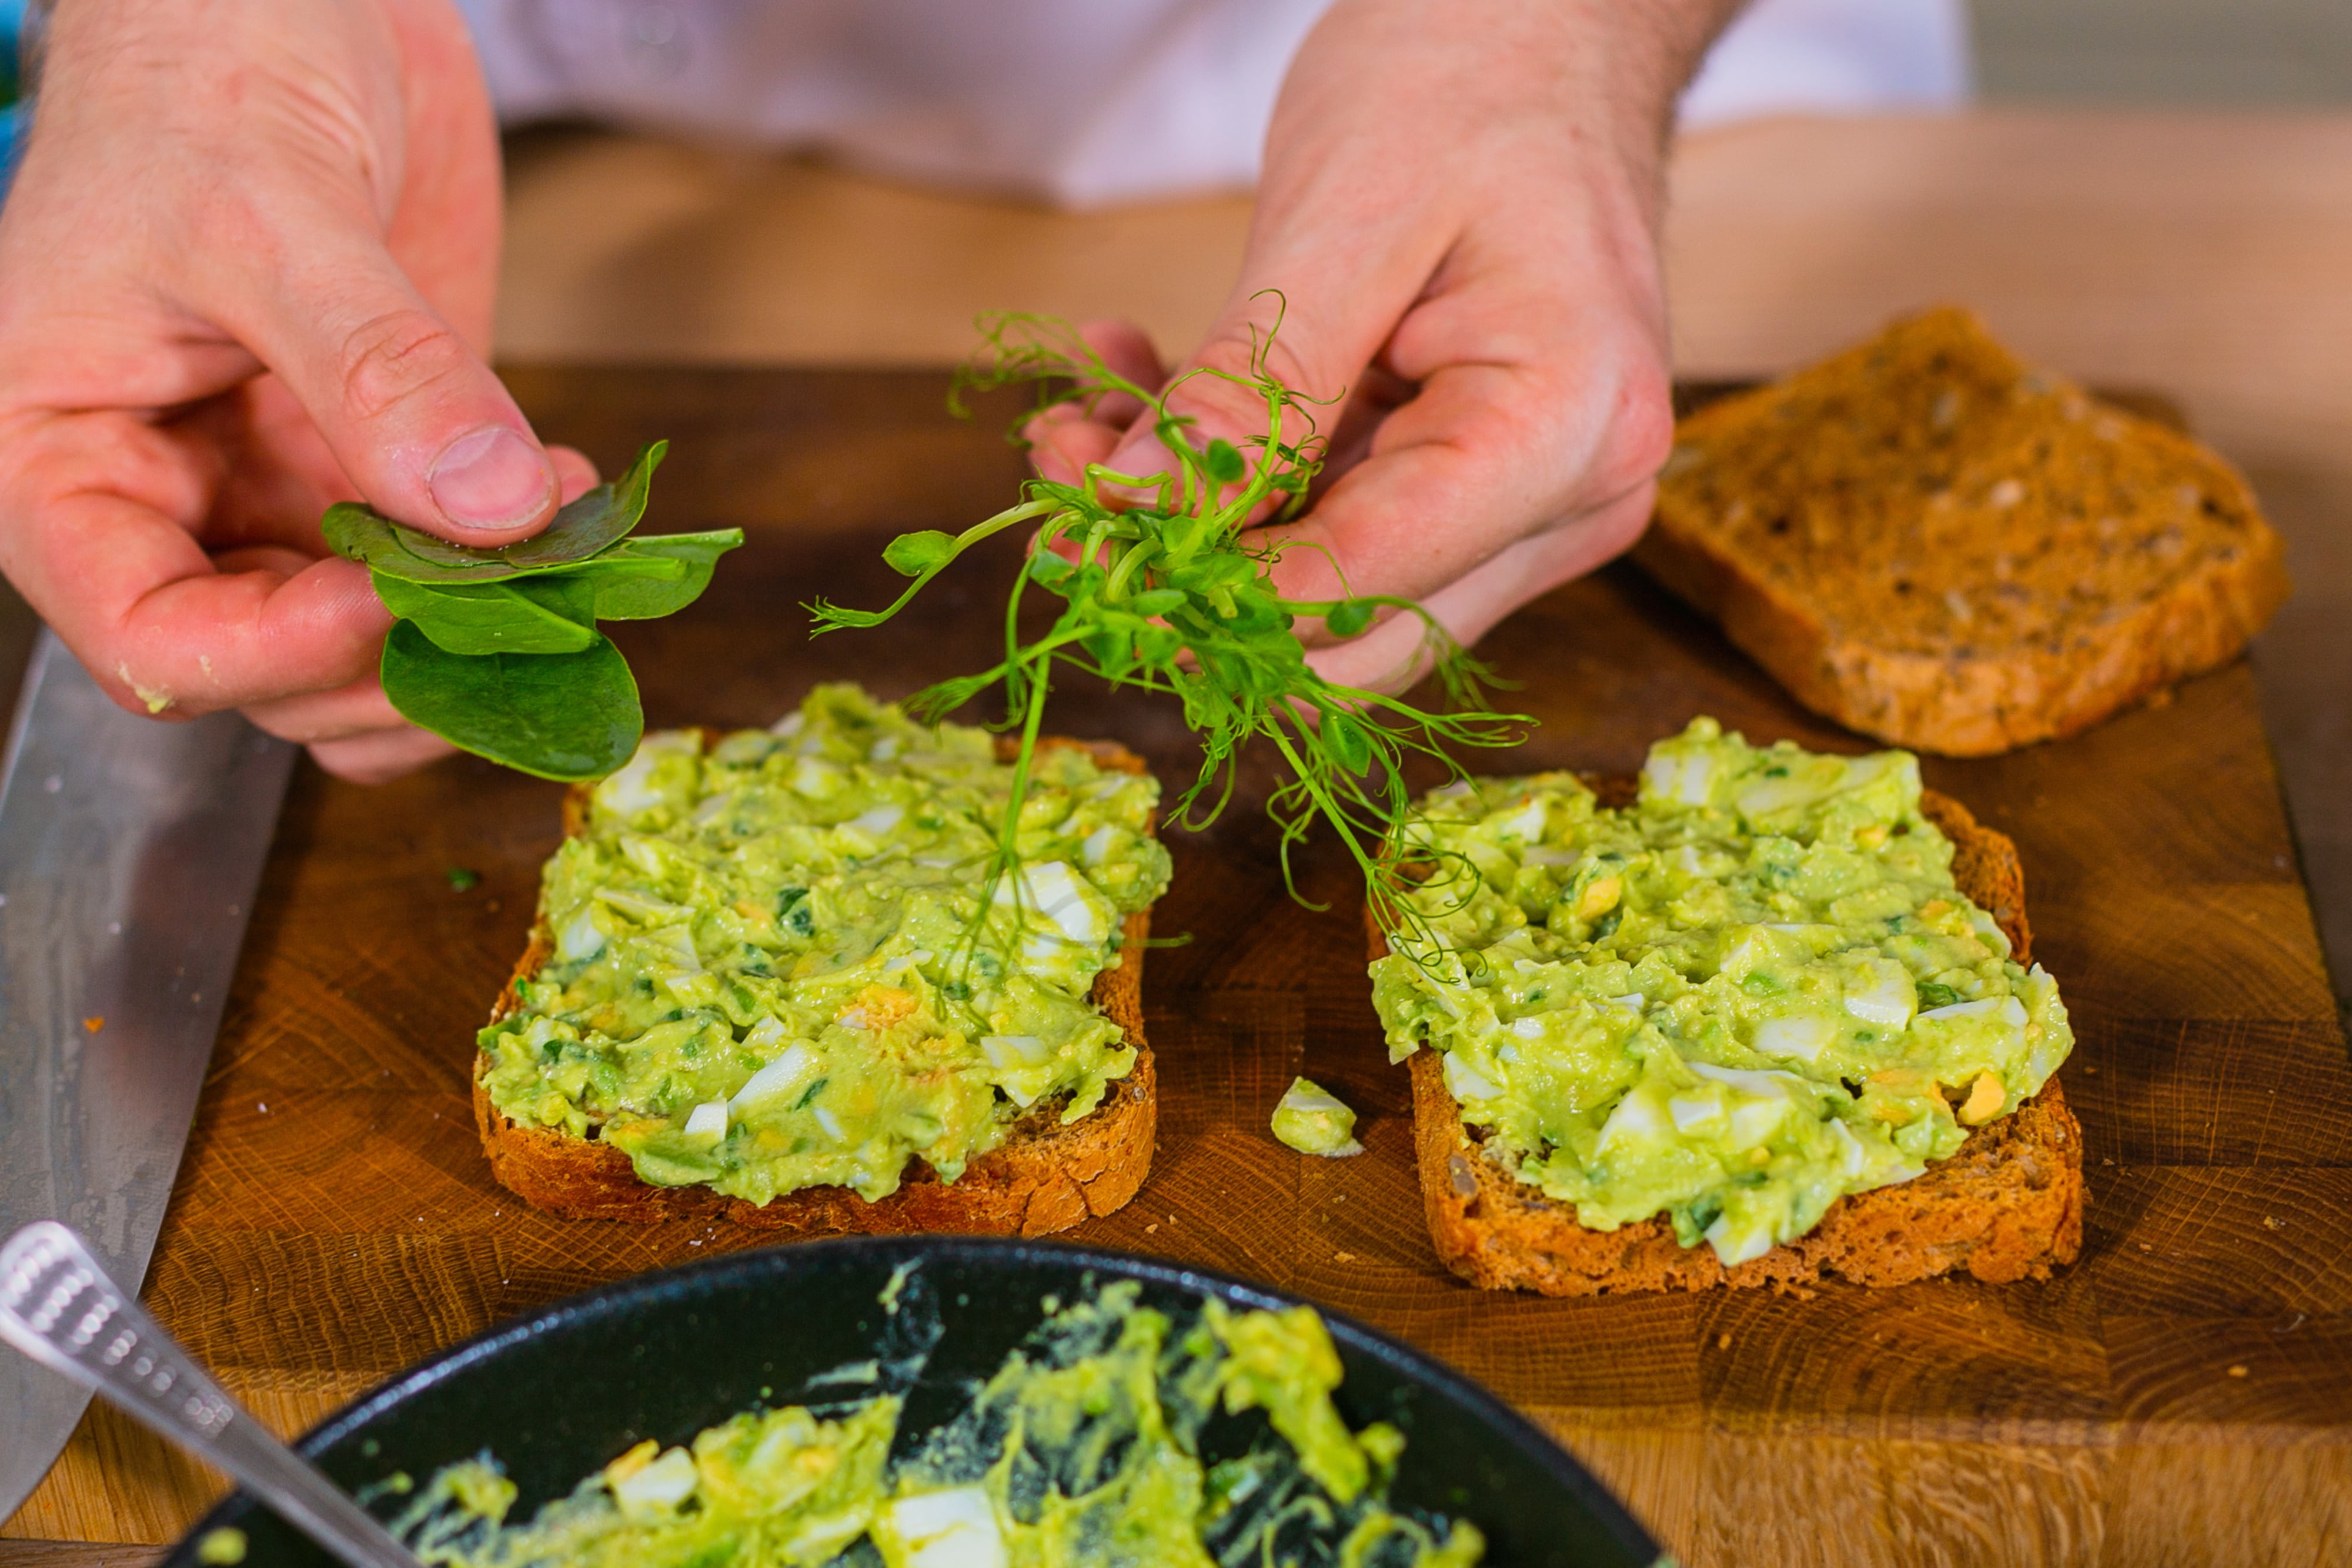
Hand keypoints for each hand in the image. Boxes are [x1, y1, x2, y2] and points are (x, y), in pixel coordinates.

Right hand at [0, 0, 591, 780]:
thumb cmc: (205, 65)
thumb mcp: (270, 213)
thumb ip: (377, 370)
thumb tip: (487, 508)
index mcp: (62, 454)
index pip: (150, 641)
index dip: (275, 658)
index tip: (391, 610)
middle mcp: (166, 495)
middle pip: (271, 671)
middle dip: (394, 666)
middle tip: (513, 609)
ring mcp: (279, 485)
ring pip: (367, 648)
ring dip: (473, 639)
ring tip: (557, 569)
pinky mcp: (377, 459)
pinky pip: (442, 568)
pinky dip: (516, 567)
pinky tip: (569, 503)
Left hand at [1032, 0, 1739, 691]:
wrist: (1541, 23)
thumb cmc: (1468, 80)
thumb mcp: (1343, 220)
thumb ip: (1251, 389)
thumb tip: (1136, 517)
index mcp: (1566, 434)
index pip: (1364, 584)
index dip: (1205, 588)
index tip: (1079, 532)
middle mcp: (1566, 501)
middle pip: (1351, 637)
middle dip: (1190, 577)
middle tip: (1066, 476)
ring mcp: (1521, 506)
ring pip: (1323, 597)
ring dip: (1192, 530)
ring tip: (1087, 416)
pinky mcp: (1465, 489)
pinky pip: (1326, 533)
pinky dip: (1226, 483)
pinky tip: (1141, 394)